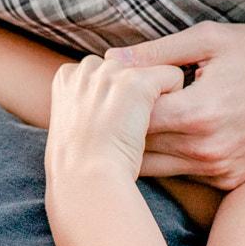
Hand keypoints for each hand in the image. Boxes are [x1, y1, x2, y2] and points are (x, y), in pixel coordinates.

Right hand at [46, 56, 186, 184]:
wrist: (85, 178)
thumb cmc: (78, 165)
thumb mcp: (70, 129)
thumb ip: (82, 107)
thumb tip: (101, 104)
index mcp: (67, 77)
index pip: (100, 72)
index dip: (113, 96)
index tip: (112, 122)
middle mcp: (88, 68)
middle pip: (125, 67)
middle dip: (132, 90)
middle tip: (128, 126)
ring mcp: (113, 74)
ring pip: (149, 70)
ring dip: (153, 93)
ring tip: (143, 126)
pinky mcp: (137, 83)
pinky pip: (172, 76)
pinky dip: (177, 96)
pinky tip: (166, 121)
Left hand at [109, 23, 244, 187]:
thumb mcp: (208, 39)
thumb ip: (157, 52)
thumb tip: (112, 58)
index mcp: (198, 112)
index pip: (133, 118)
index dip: (117, 103)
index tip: (110, 90)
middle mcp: (207, 149)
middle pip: (139, 147)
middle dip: (122, 128)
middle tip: (111, 110)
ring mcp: (219, 168)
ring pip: (156, 166)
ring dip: (140, 147)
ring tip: (131, 123)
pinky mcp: (228, 178)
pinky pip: (182, 173)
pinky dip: (169, 157)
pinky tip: (166, 136)